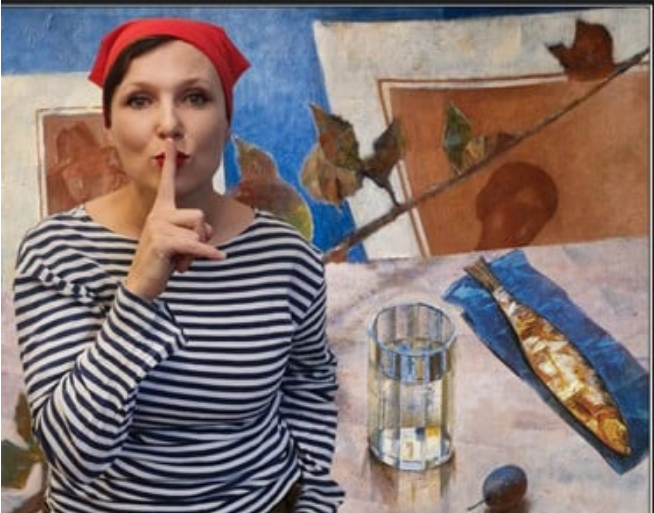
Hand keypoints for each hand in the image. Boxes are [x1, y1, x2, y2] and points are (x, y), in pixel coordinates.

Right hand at [124, 140, 224, 299]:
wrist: (141, 283)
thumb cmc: (162, 262)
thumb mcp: (180, 242)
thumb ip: (193, 230)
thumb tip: (207, 231)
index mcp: (161, 210)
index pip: (168, 182)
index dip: (171, 162)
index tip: (171, 141)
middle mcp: (158, 214)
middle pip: (199, 216)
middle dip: (202, 236)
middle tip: (186, 253)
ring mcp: (158, 227)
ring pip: (199, 231)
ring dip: (198, 250)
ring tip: (180, 261)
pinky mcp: (163, 242)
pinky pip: (196, 244)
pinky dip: (208, 253)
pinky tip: (219, 257)